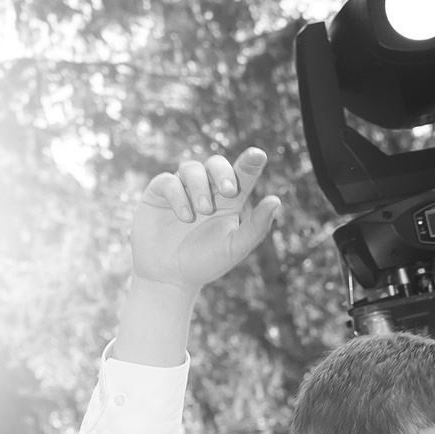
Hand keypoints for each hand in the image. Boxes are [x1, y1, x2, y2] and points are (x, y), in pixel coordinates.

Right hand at [130, 148, 280, 294]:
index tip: (258, 155)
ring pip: (192, 168)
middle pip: (216, 163)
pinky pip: (168, 181)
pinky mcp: (158, 193)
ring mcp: (181, 189)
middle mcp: (206, 190)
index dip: (250, 162)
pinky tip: (185, 216)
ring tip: (202, 211)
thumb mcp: (234, 248)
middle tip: (228, 191)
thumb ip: (256, 226)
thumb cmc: (205, 263)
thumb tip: (276, 200)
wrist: (169, 278)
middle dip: (223, 172)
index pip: (242, 175)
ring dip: (200, 187)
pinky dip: (178, 195)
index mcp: (228, 200)